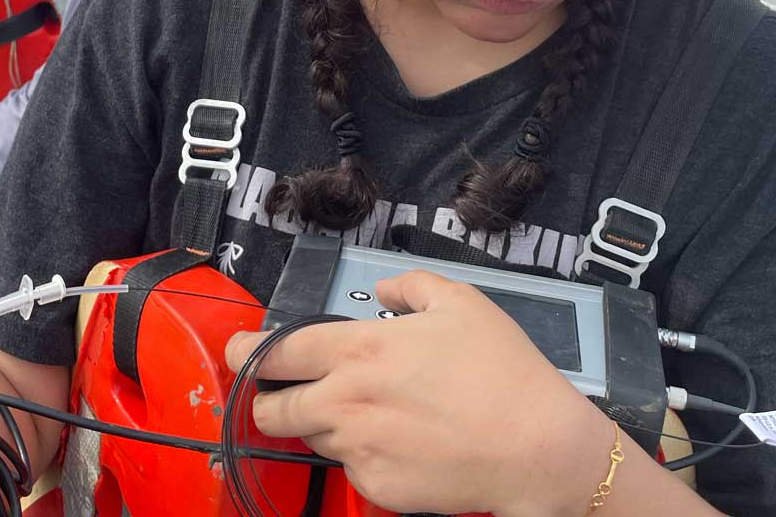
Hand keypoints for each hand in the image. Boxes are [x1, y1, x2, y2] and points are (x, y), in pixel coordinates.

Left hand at [225, 271, 612, 516]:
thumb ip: (409, 286)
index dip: (244, 352)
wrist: (538, 447)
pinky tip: (401, 443)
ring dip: (323, 425)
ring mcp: (358, 449)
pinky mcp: (376, 488)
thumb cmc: (503, 372)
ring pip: (311, 439)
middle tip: (289, 392)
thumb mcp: (460, 303)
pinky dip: (363, 456)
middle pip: (271, 409)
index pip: (273, 353)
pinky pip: (351, 469)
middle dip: (270, 400)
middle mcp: (345, 400)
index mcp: (358, 349)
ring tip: (369, 414)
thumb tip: (383, 290)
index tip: (237, 352)